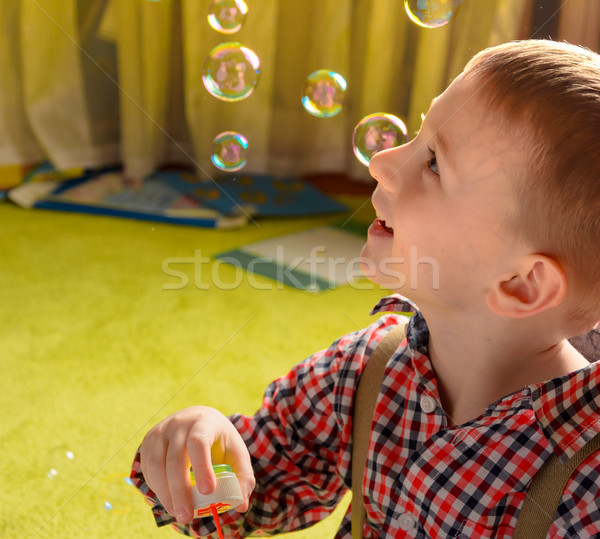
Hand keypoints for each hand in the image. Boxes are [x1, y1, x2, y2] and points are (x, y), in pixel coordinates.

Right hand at [140, 406, 254, 524]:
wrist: (197, 419)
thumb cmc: (219, 440)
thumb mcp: (236, 452)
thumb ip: (243, 477)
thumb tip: (241, 506)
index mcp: (204, 422)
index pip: (199, 441)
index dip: (202, 467)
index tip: (208, 491)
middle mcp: (179, 423)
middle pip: (175, 457)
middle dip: (180, 490)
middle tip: (186, 516)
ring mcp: (160, 431)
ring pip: (157, 465)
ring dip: (165, 493)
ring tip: (178, 513)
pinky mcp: (148, 442)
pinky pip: (148, 468)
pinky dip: (157, 488)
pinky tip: (169, 500)